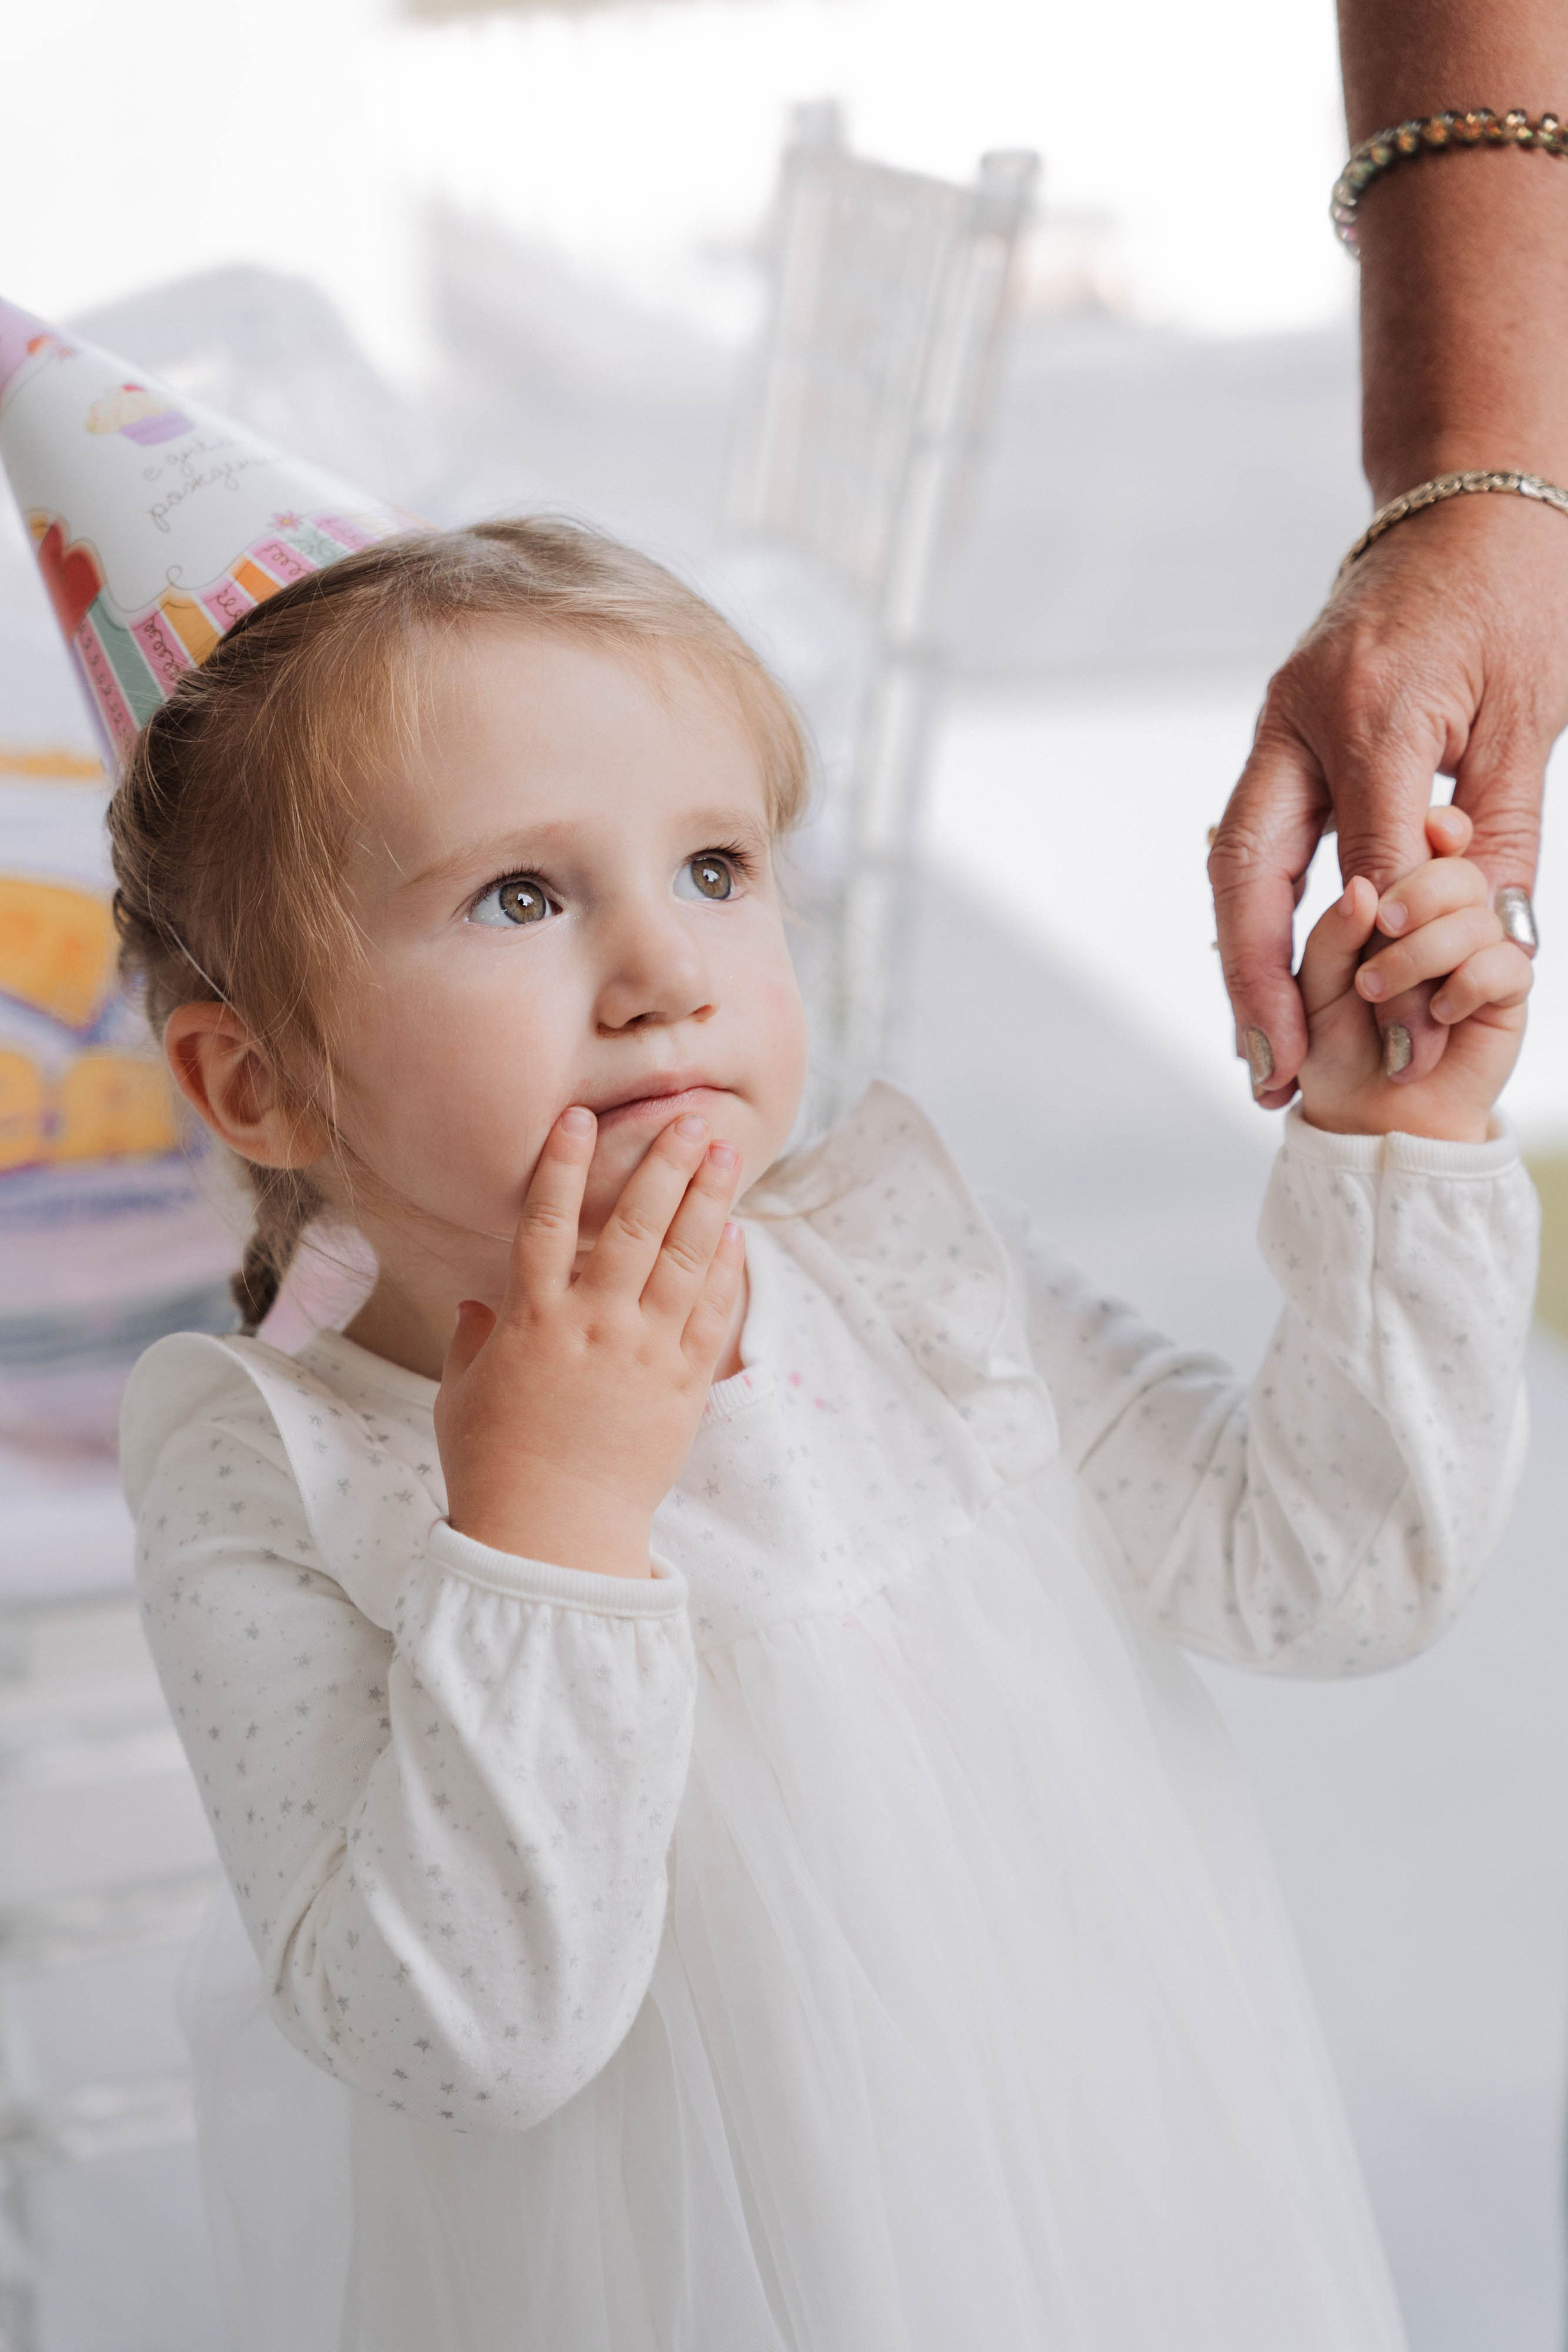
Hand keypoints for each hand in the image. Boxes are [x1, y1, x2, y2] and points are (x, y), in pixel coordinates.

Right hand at [434, 1107, 745, 1578]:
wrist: (553, 1537)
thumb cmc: (495, 1468)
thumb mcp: (463, 1397)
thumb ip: (472, 1342)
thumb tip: (476, 1305)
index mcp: (532, 1321)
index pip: (547, 1222)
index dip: (562, 1165)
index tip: (580, 1116)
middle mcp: (594, 1325)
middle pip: (632, 1225)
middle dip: (663, 1165)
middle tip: (689, 1118)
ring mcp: (644, 1353)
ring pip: (682, 1259)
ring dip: (706, 1200)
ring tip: (725, 1152)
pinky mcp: (683, 1386)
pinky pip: (710, 1315)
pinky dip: (725, 1270)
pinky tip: (737, 1233)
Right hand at [1211, 494, 1565, 1108]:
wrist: (1469, 496)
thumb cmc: (1518, 595)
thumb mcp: (1533, 719)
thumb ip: (1498, 839)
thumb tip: (1483, 955)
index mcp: (1374, 708)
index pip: (1370, 866)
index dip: (1388, 965)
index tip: (1407, 1049)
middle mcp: (1300, 716)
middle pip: (1249, 872)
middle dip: (1254, 981)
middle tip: (1269, 1072)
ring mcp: (1277, 721)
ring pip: (1234, 860)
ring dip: (1239, 960)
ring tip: (1256, 1050)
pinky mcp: (1278, 731)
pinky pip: (1252, 836)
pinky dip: (1254, 912)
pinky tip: (1262, 978)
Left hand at [1296, 806, 1531, 1142]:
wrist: (1370, 1120)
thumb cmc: (1334, 1051)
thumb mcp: (1311, 986)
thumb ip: (1333, 936)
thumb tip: (1363, 890)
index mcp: (1395, 901)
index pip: (1425, 841)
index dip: (1429, 831)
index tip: (1419, 834)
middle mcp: (1441, 919)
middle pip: (1456, 868)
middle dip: (1416, 893)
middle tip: (1383, 927)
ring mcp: (1477, 951)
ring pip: (1478, 913)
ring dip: (1425, 951)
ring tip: (1381, 992)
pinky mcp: (1505, 991)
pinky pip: (1506, 962)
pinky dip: (1466, 983)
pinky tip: (1439, 1012)